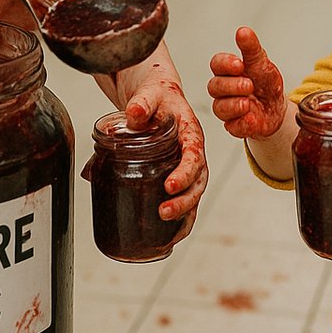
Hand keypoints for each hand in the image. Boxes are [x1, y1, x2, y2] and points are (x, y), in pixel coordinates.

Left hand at [120, 67, 207, 230]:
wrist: (158, 97)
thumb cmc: (156, 97)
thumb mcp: (150, 93)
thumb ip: (142, 102)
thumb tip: (133, 114)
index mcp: (190, 132)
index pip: (194, 155)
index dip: (184, 173)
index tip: (169, 186)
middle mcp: (194, 152)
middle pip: (199, 181)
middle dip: (185, 201)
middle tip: (163, 211)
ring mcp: (188, 167)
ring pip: (195, 195)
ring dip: (184, 214)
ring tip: (166, 231)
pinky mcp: (179, 176)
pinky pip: (187, 201)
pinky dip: (182, 222)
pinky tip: (170, 239)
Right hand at [207, 26, 285, 138]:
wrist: (277, 108)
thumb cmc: (265, 83)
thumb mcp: (262, 63)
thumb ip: (251, 48)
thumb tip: (243, 31)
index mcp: (228, 71)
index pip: (216, 64)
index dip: (225, 64)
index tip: (239, 64)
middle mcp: (223, 90)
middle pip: (214, 86)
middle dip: (232, 85)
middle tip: (249, 85)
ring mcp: (226, 109)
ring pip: (219, 108)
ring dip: (235, 105)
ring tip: (249, 102)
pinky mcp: (234, 126)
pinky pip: (232, 127)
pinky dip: (242, 123)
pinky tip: (252, 119)